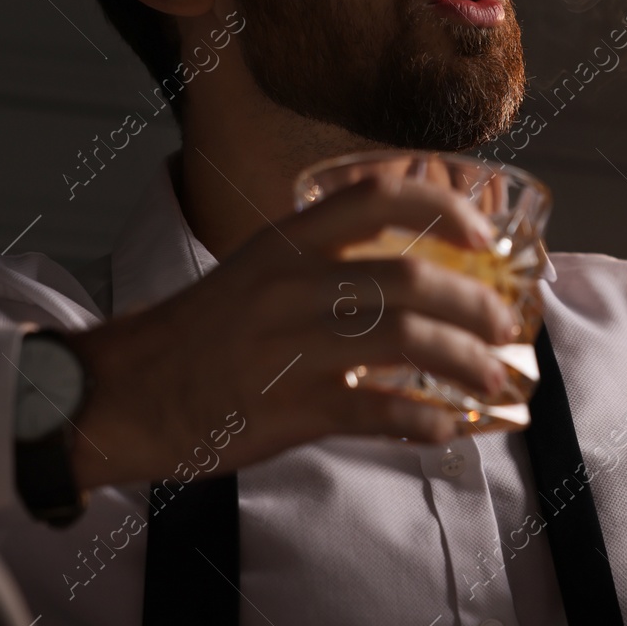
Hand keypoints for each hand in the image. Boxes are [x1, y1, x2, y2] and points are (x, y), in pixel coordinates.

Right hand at [65, 175, 519, 489]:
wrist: (123, 393)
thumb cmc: (200, 333)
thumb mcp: (256, 269)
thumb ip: (324, 255)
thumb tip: (412, 245)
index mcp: (284, 242)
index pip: (374, 199)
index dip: (440, 208)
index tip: (482, 233)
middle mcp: (289, 285)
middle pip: (407, 278)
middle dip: (472, 302)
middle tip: (503, 324)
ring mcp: (287, 348)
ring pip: (402, 342)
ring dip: (463, 361)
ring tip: (493, 379)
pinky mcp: (284, 409)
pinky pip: (373, 408)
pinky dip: (421, 418)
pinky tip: (446, 426)